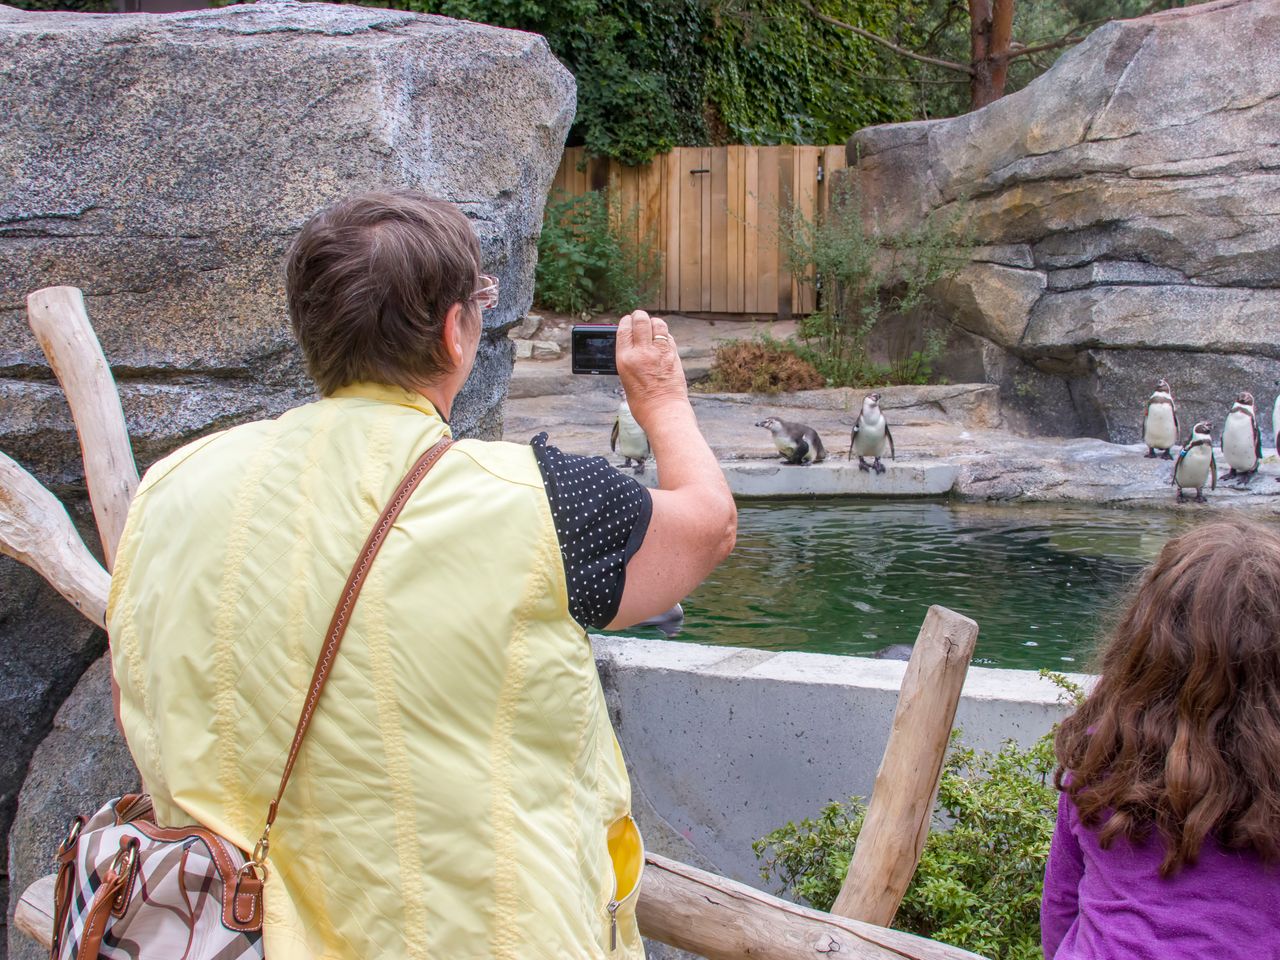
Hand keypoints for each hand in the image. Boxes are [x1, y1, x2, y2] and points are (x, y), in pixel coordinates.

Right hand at [615, 311, 688, 428]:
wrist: (664, 413)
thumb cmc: (643, 403)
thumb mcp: (626, 380)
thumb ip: (630, 360)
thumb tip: (633, 346)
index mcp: (625, 359)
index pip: (624, 330)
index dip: (625, 322)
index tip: (627, 321)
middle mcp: (642, 353)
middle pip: (641, 321)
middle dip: (639, 316)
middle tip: (640, 317)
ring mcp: (660, 352)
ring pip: (658, 324)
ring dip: (654, 322)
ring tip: (653, 326)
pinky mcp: (674, 356)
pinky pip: (669, 337)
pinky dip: (665, 335)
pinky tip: (662, 339)